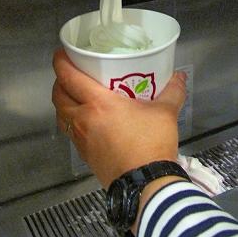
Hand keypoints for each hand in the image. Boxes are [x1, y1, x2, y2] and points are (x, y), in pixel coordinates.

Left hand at [52, 49, 186, 188]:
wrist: (146, 184)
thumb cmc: (151, 143)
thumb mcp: (165, 112)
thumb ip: (172, 90)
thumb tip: (179, 76)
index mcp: (98, 104)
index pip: (69, 77)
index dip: (61, 62)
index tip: (62, 52)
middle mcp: (83, 119)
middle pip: (58, 95)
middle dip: (60, 81)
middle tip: (71, 72)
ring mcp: (81, 139)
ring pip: (61, 114)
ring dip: (63, 101)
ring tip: (77, 94)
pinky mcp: (85, 155)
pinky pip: (70, 130)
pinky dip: (71, 119)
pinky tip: (87, 119)